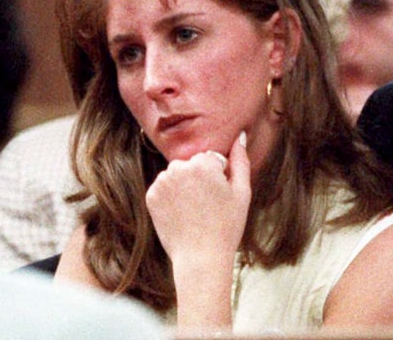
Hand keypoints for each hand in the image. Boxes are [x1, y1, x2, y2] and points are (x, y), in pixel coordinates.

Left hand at [146, 131, 250, 268]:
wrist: (200, 258)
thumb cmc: (227, 225)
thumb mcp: (242, 191)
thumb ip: (241, 159)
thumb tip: (240, 135)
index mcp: (203, 164)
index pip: (211, 158)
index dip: (218, 176)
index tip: (219, 196)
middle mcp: (179, 168)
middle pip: (193, 164)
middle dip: (200, 177)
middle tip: (208, 205)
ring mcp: (162, 182)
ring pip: (177, 173)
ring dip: (184, 185)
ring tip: (194, 210)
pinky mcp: (151, 196)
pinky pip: (164, 186)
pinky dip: (171, 196)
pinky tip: (181, 213)